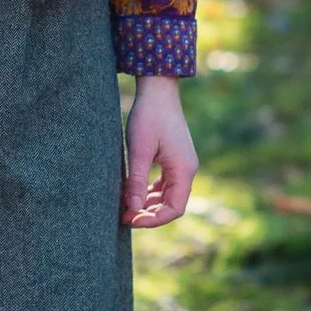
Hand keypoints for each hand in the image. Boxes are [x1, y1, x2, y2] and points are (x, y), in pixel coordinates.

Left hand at [122, 74, 197, 227]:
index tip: (130, 219)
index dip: (153, 220)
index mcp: (184, 170)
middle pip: (172, 205)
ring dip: (148, 204)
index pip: (174, 209)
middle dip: (149, 214)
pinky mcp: (174, 158)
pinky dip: (150, 191)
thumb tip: (132, 209)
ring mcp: (182, 164)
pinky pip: (165, 184)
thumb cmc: (148, 116)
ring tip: (125, 205)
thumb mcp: (139, 150)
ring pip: (168, 195)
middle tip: (123, 216)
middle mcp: (187, 169)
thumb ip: (136, 180)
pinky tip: (133, 191)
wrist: (157, 89)